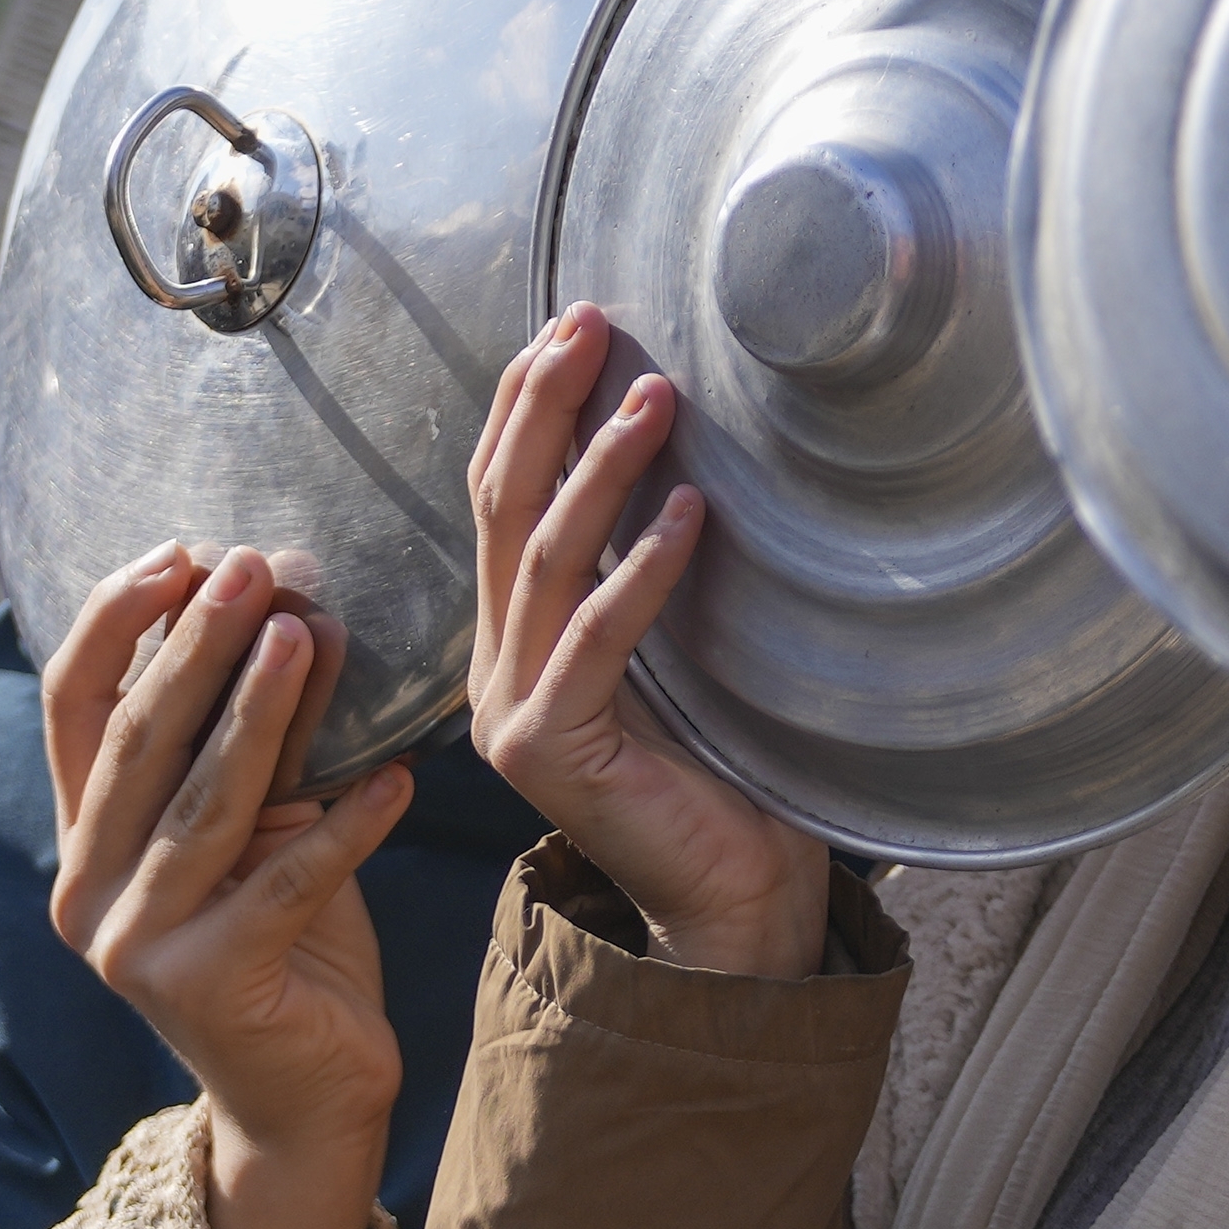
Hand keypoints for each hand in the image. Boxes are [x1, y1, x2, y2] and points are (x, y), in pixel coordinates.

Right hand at [42, 543, 414, 1228]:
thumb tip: (288, 607)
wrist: (308, 1100)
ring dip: (263, 711)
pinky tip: (397, 779)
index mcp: (82, 840)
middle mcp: (85, 890)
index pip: (73, 704)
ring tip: (311, 631)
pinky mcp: (206, 985)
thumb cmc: (290, 949)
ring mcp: (134, 943)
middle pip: (138, 738)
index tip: (179, 550)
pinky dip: (346, 827)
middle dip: (197, 642)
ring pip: (205, 802)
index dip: (116, 620)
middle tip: (253, 564)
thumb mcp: (258, 832)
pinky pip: (287, 883)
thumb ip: (249, 747)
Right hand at [465, 306, 827, 979]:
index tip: (569, 328)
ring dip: (602, 470)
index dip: (525, 410)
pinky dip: (646, 569)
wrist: (733, 902)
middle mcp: (496, 672)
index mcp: (513, 645)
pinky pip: (598, 639)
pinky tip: (692, 511)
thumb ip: (648, 579)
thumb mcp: (678, 656)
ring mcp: (512, 711)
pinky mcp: (550, 748)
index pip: (500, 503)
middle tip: (591, 325)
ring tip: (656, 397)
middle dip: (543, 407)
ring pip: (545, 562)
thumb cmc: (723, 780)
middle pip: (503, 511)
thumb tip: (682, 461)